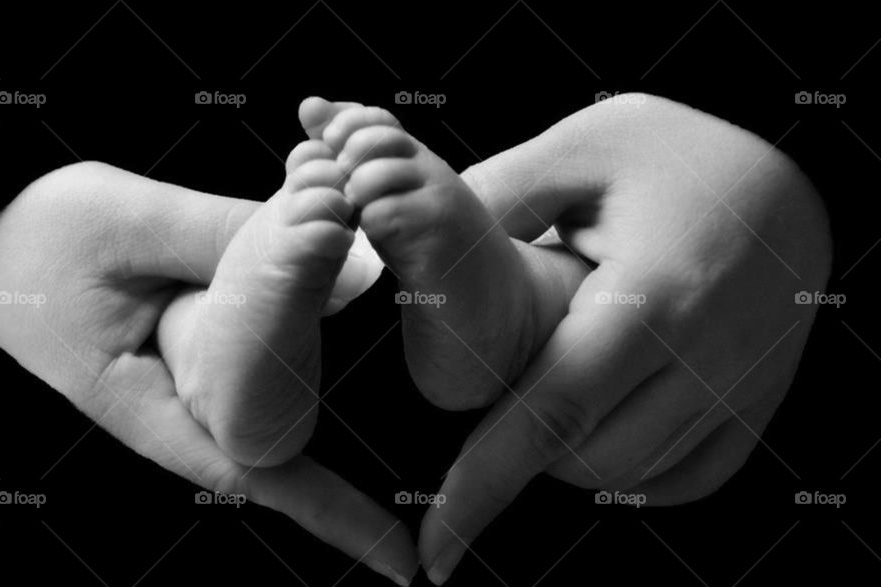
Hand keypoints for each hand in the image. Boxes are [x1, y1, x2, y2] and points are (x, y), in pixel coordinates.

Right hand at [0, 161, 416, 584]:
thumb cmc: (33, 237)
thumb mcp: (125, 225)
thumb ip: (220, 235)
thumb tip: (326, 246)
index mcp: (147, 403)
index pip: (251, 473)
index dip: (331, 514)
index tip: (397, 560)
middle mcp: (172, 402)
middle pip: (275, 440)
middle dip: (346, 467)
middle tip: (417, 481)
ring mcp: (180, 373)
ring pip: (270, 396)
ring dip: (327, 386)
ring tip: (390, 382)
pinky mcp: (185, 339)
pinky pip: (249, 351)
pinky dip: (294, 334)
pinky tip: (328, 300)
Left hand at [419, 94, 831, 582]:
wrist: (793, 174)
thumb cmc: (678, 153)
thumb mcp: (581, 149)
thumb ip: (497, 199)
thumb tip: (421, 252)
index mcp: (650, 299)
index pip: (551, 417)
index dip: (482, 490)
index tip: (434, 554)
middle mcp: (703, 361)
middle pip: (582, 460)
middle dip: (515, 455)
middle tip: (492, 397)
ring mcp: (740, 392)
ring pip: (629, 477)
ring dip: (566, 458)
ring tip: (545, 392)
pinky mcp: (757, 407)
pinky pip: (684, 479)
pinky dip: (627, 472)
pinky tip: (600, 425)